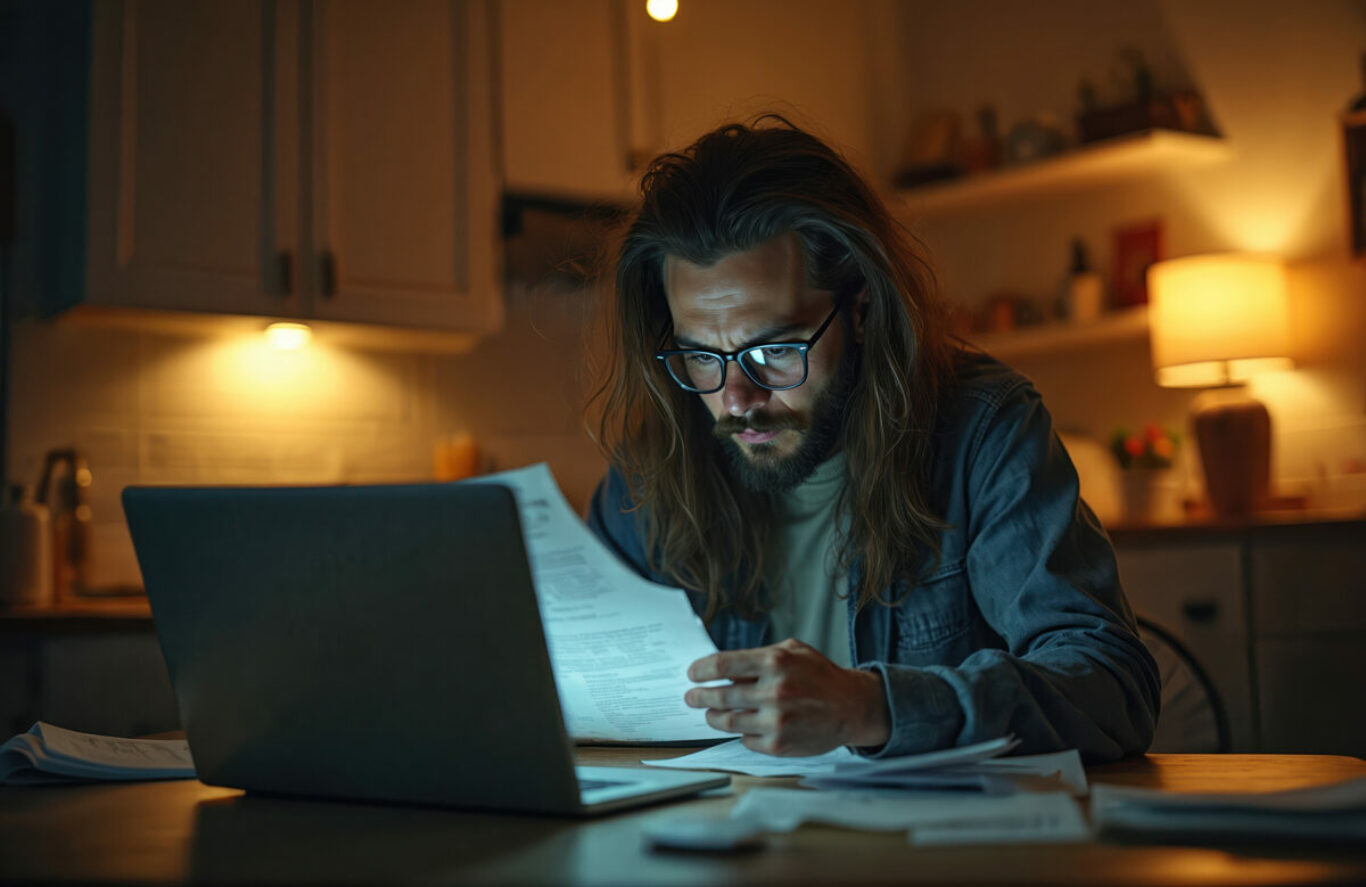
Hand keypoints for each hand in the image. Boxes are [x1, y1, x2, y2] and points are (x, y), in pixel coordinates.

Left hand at [684, 638, 890, 755]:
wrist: (852, 707)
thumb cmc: (820, 676)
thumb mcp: (793, 652)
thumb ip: (759, 658)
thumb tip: (724, 669)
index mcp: (775, 662)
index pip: (722, 664)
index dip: (701, 670)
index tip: (692, 673)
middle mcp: (773, 691)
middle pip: (719, 695)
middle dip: (699, 696)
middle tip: (690, 696)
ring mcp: (775, 721)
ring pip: (727, 721)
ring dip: (712, 717)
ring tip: (709, 713)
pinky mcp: (778, 745)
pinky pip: (745, 740)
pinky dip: (740, 733)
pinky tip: (743, 726)